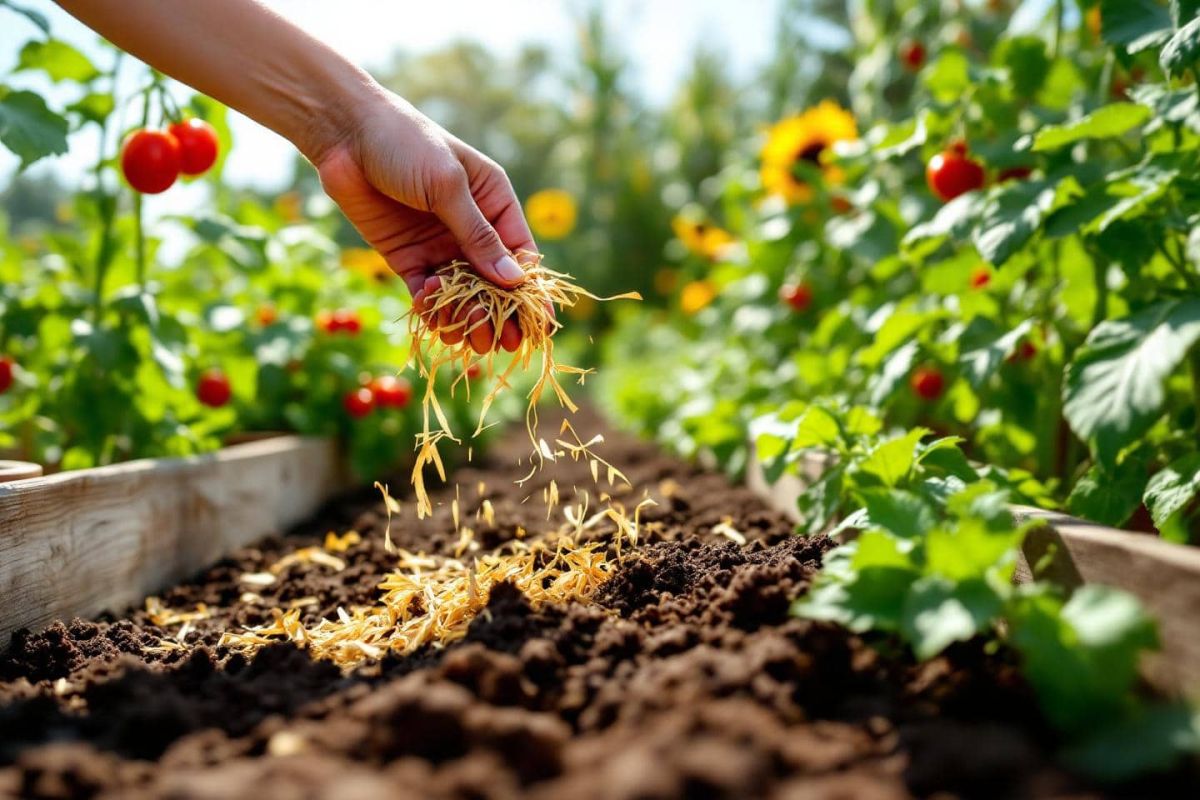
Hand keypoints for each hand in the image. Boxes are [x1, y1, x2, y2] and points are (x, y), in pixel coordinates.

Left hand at [314, 89, 534, 353]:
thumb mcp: (447, 186)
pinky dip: (431, 307)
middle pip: (493, 282)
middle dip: (498, 314)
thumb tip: (513, 281)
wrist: (344, 134)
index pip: (520, 254)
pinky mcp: (408, 258)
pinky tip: (431, 313)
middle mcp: (471, 228)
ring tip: (467, 335)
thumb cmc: (405, 143)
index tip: (536, 325)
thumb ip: (477, 236)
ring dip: (465, 316)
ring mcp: (439, 245)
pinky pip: (426, 292)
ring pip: (462, 293)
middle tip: (500, 343)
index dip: (529, 291)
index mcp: (494, 202)